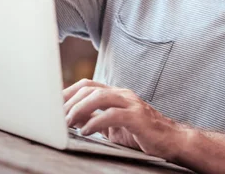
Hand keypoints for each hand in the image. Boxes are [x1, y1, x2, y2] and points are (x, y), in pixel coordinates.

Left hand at [63, 79, 186, 160]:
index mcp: (116, 94)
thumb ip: (95, 119)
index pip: (87, 85)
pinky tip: (85, 131)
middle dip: (70, 101)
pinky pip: (112, 115)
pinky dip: (95, 122)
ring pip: (100, 96)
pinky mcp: (138, 117)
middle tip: (56, 116)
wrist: (171, 140)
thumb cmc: (141, 134)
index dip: (68, 93)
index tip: (52, 105)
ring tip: (67, 122)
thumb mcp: (113, 126)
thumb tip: (73, 118)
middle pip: (90, 88)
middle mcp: (123, 94)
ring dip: (79, 109)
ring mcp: (131, 103)